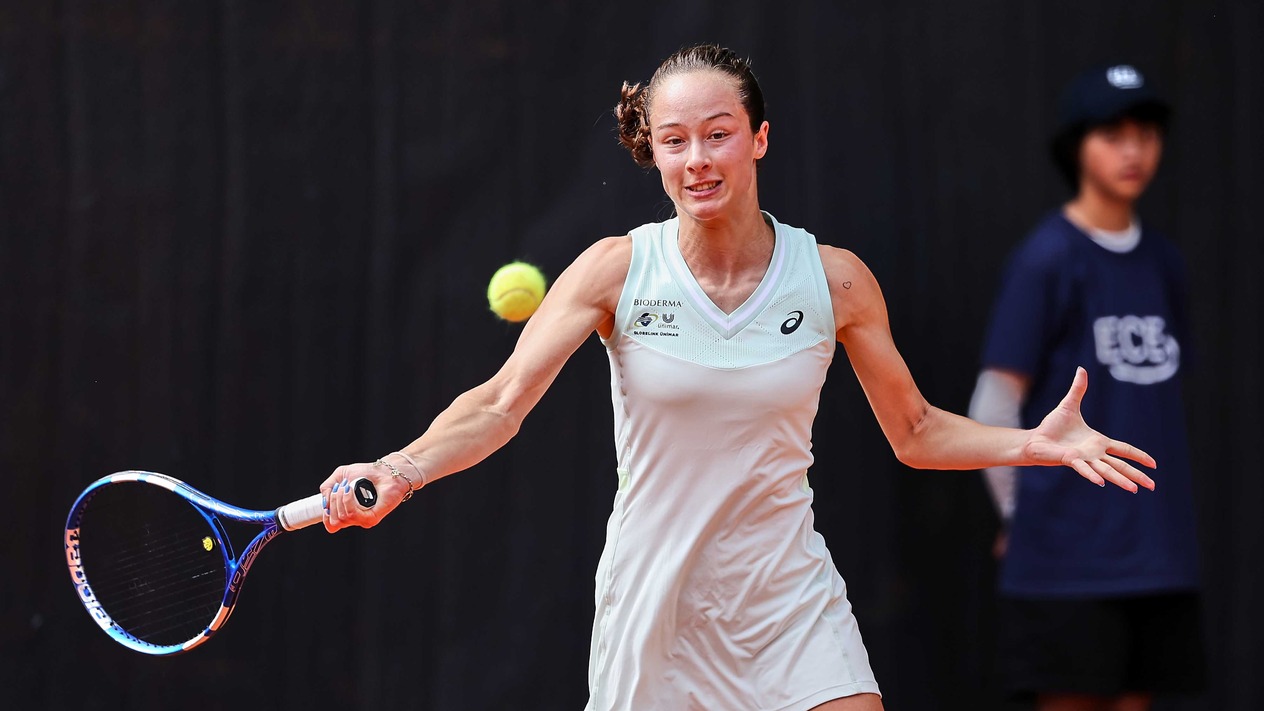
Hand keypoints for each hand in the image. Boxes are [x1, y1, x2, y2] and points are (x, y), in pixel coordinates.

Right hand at [320, 459, 413, 531]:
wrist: (385, 471)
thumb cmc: (366, 473)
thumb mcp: (340, 476)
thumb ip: (327, 487)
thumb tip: (324, 501)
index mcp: (347, 512)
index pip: (332, 526)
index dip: (325, 517)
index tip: (325, 504)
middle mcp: (355, 518)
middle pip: (334, 522)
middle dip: (332, 503)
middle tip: (339, 488)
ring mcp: (363, 519)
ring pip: (342, 518)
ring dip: (339, 499)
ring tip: (347, 487)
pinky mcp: (372, 518)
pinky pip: (353, 515)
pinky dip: (347, 501)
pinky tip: (350, 490)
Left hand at [1022, 367, 1156, 491]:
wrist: (1034, 439)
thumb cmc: (1052, 426)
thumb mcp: (1068, 405)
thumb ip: (1078, 389)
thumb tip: (1082, 369)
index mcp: (1098, 442)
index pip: (1124, 450)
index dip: (1138, 456)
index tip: (1154, 465)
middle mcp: (1094, 453)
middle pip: (1120, 465)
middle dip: (1137, 475)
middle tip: (1152, 486)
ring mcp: (1083, 458)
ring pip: (1106, 470)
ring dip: (1120, 480)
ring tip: (1135, 489)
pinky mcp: (1070, 460)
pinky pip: (1083, 469)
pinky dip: (1092, 475)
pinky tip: (1102, 483)